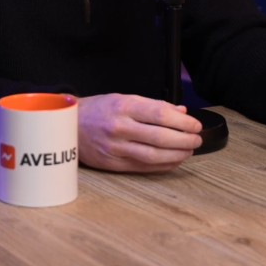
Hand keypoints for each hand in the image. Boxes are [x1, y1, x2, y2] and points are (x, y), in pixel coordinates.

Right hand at [76, 94, 202, 172]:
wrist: (68, 126)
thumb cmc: (98, 109)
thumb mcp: (123, 98)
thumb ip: (152, 105)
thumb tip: (180, 111)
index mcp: (123, 106)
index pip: (161, 114)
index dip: (183, 122)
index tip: (195, 125)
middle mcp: (119, 127)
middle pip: (161, 137)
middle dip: (185, 140)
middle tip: (197, 139)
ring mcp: (115, 148)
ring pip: (154, 156)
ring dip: (177, 155)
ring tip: (188, 150)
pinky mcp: (113, 164)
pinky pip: (144, 167)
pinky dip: (163, 165)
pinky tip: (174, 160)